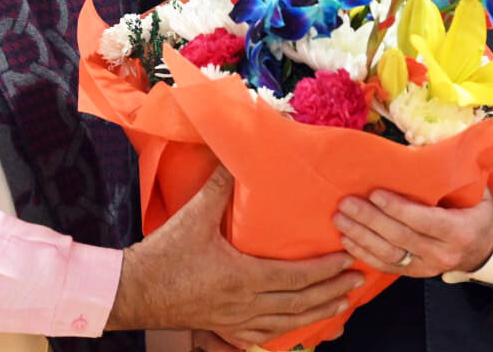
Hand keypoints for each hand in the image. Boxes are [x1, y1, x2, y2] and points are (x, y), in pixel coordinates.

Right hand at [107, 166, 360, 346]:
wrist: (135, 291)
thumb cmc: (165, 255)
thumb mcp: (194, 217)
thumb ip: (218, 188)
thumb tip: (235, 157)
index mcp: (243, 278)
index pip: (295, 279)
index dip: (324, 271)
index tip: (346, 260)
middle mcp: (245, 305)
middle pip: (299, 305)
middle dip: (332, 293)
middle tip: (357, 282)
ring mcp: (235, 322)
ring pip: (287, 324)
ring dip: (317, 314)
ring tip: (341, 304)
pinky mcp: (223, 328)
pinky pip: (264, 335)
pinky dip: (288, 330)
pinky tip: (298, 326)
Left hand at [333, 188, 492, 277]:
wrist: (487, 246)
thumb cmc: (476, 210)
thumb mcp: (473, 189)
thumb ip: (449, 172)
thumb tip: (412, 151)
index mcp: (460, 230)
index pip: (424, 221)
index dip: (397, 208)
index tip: (374, 193)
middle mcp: (443, 254)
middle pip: (400, 237)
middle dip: (370, 219)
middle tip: (347, 202)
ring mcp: (428, 267)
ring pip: (389, 254)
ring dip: (361, 236)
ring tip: (340, 218)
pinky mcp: (415, 273)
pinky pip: (386, 266)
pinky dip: (363, 253)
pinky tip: (346, 239)